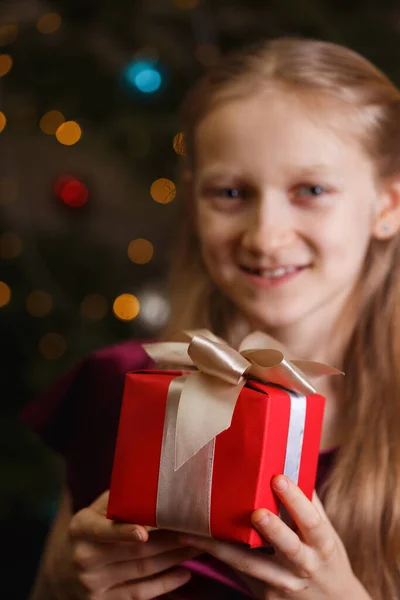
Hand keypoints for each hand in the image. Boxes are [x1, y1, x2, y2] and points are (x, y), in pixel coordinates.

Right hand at [66, 491, 199, 598]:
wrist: (61, 570)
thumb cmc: (87, 531)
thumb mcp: (92, 511)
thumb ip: (116, 498)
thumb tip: (150, 477)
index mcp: (81, 528)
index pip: (103, 531)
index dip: (123, 532)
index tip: (144, 533)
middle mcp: (85, 557)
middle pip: (135, 550)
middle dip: (170, 540)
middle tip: (197, 529)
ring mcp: (94, 583)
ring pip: (143, 570)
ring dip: (174, 558)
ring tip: (199, 545)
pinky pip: (140, 593)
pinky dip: (165, 584)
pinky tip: (184, 573)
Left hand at [179, 476, 371, 599]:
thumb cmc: (325, 557)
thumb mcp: (326, 532)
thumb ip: (310, 502)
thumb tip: (292, 460)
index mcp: (323, 544)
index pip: (312, 521)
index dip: (297, 501)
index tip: (279, 478)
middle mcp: (305, 565)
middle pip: (289, 548)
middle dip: (273, 530)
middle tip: (255, 512)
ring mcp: (284, 584)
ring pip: (251, 566)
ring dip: (224, 549)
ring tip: (198, 532)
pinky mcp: (264, 594)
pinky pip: (240, 572)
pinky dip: (219, 556)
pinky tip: (195, 541)